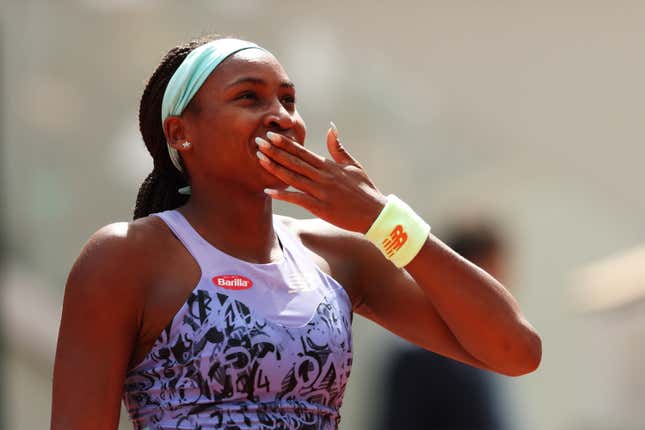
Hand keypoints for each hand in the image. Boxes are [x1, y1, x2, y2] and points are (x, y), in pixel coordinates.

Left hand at [256, 124, 387, 232]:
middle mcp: (323, 176)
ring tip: (260, 159)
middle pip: (294, 162)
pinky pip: (298, 199)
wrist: (374, 213)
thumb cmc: (364, 189)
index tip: (271, 135)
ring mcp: (321, 192)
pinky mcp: (320, 207)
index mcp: (329, 166)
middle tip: (258, 142)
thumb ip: (338, 148)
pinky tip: (269, 191)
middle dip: (275, 151)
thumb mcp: (353, 165)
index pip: (303, 152)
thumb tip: (331, 128)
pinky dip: (283, 195)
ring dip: (275, 168)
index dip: (286, 144)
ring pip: (293, 178)